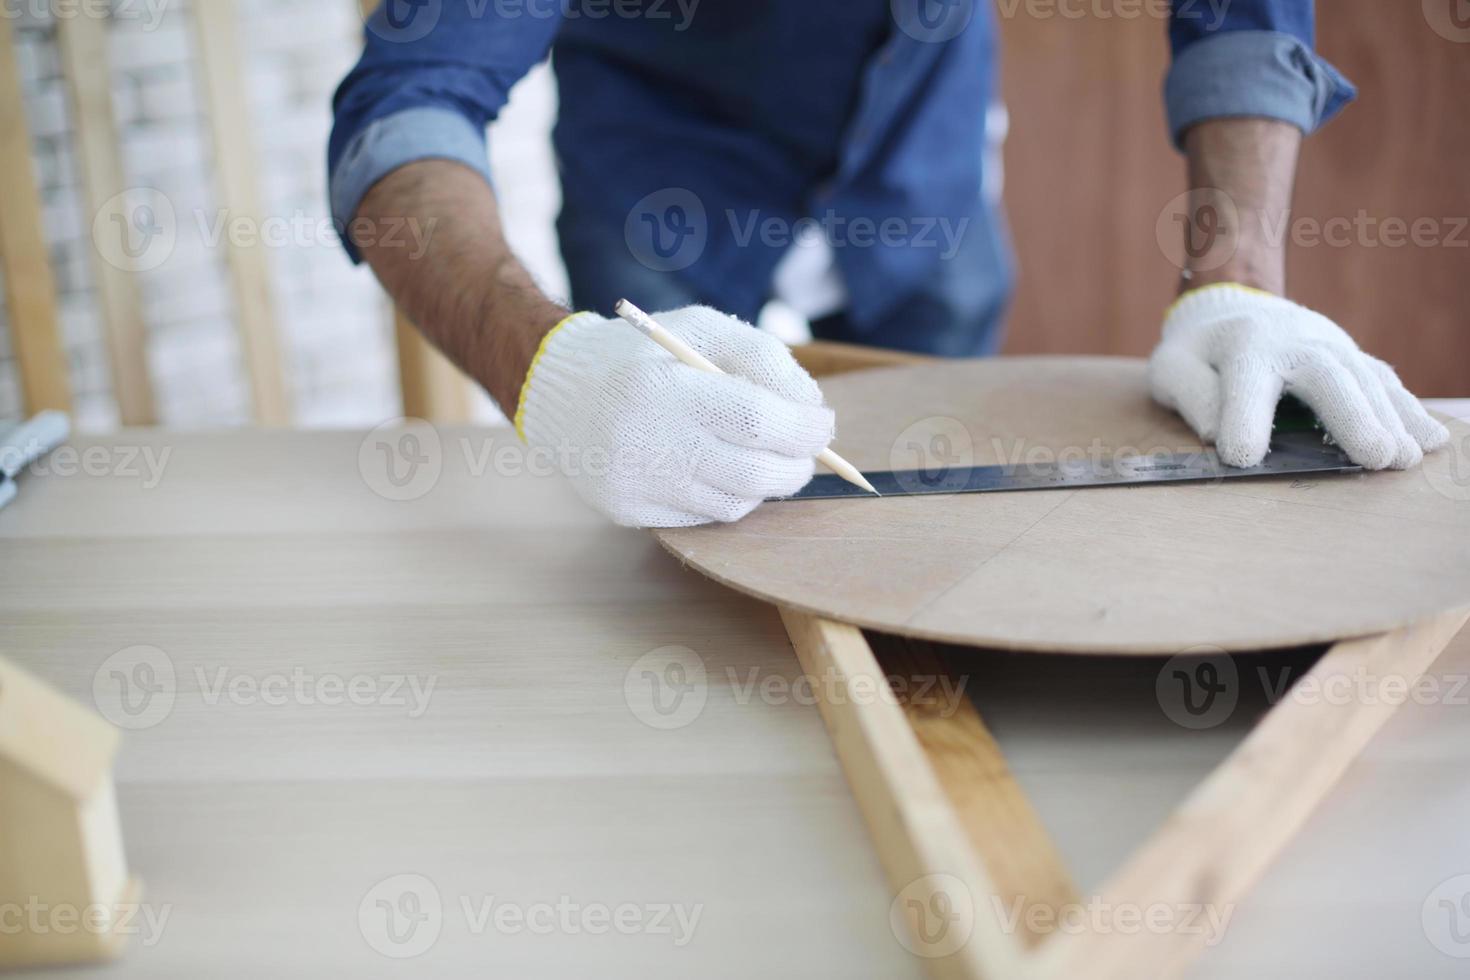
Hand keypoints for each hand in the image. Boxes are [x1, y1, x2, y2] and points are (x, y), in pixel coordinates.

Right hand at [516, 306, 833, 526]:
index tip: (824, 425)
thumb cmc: (643, 355)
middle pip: (754, 474)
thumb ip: (764, 358)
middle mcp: (645, 441)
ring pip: (734, 504)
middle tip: (807, 451)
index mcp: (666, 388)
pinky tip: (716, 468)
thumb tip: (812, 411)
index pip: (759, 421)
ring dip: (764, 484)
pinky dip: (725, 495)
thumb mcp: (702, 330)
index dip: (806, 430)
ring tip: (761, 456)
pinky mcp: (627, 511)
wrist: (556, 388)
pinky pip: (702, 517)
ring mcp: (634, 484)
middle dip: (797, 465)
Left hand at [1148, 284, 1448, 469]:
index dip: (1243, 421)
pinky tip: (1431, 439)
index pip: (1245, 385)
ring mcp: (1331, 348)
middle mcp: (1295, 344)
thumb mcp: (1172, 367)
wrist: (1231, 305)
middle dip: (1354, 417)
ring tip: (1407, 458)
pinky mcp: (1351, 359)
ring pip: (1366, 380)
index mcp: (1243, 347)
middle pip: (1328, 378)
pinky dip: (1409, 410)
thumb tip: (1217, 434)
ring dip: (1392, 420)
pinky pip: (1385, 382)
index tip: (1242, 458)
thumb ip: (1192, 396)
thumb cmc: (1198, 350)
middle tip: (1376, 457)